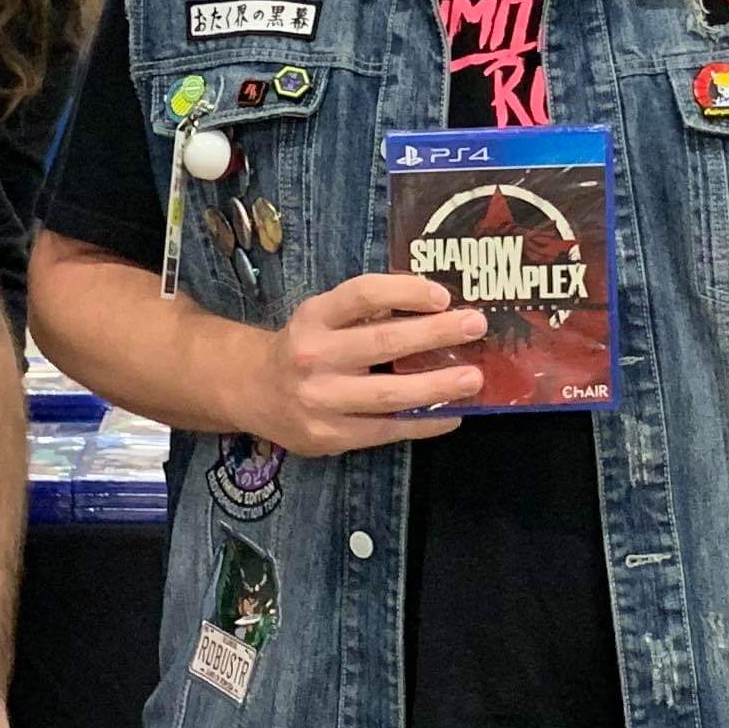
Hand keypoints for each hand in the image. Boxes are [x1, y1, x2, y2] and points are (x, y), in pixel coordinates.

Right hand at [249, 274, 489, 457]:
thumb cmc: (305, 347)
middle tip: (475, 326)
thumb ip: (366, 313)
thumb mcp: (323, 318)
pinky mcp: (329, 436)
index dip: (405, 292)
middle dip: (435, 334)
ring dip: (437, 386)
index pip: (362, 295)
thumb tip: (438, 308)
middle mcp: (314, 356)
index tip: (442, 295)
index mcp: (315, 317)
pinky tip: (451, 415)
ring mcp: (321, 400)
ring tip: (473, 379)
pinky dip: (423, 423)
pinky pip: (386, 430)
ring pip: (388, 394)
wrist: (253, 391)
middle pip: (382, 342)